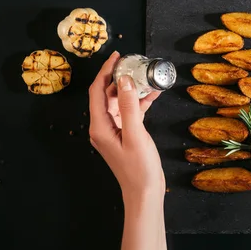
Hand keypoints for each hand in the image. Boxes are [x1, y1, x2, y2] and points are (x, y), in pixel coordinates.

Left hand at [88, 51, 164, 201]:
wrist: (144, 193)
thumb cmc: (138, 169)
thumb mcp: (135, 135)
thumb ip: (130, 107)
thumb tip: (125, 81)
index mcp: (100, 126)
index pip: (97, 91)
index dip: (105, 71)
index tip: (117, 56)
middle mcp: (103, 127)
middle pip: (107, 95)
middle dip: (119, 77)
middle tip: (133, 63)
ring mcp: (114, 131)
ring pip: (119, 102)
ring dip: (131, 89)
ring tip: (145, 75)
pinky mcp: (125, 135)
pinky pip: (129, 113)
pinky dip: (139, 103)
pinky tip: (153, 94)